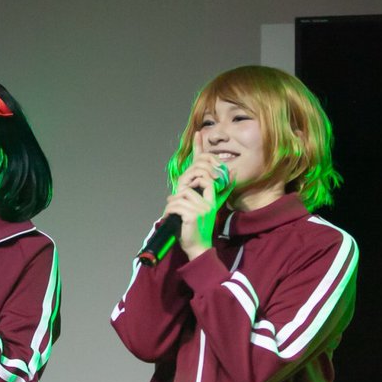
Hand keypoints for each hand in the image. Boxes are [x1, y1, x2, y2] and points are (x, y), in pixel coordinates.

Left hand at [164, 131, 230, 258]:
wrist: (196, 248)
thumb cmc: (192, 229)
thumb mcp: (192, 209)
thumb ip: (189, 195)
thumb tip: (181, 185)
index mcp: (211, 196)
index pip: (208, 170)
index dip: (202, 151)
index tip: (199, 134)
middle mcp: (210, 200)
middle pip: (196, 176)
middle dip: (183, 183)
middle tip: (175, 197)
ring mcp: (203, 207)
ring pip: (182, 192)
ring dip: (173, 202)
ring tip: (172, 212)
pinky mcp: (194, 214)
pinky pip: (177, 204)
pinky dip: (170, 210)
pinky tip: (171, 216)